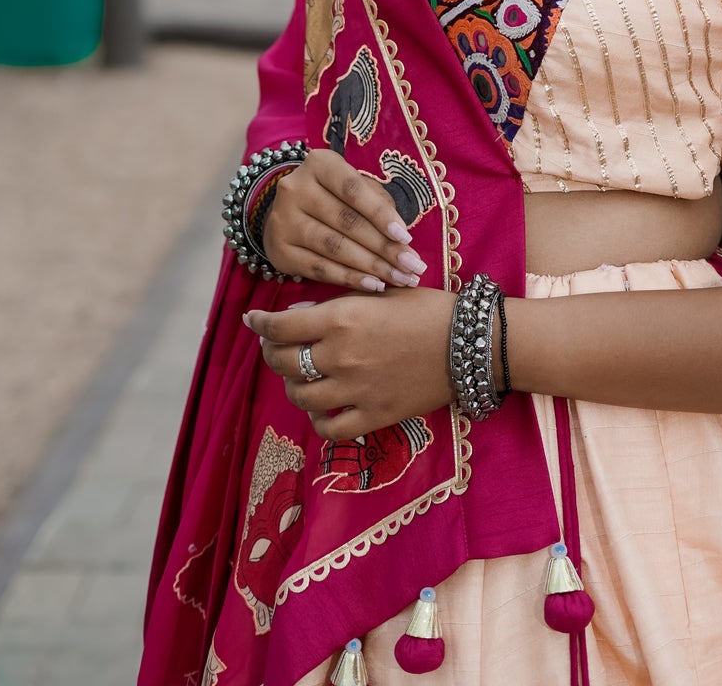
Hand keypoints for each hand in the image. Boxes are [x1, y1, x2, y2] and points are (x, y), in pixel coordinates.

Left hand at [244, 292, 455, 437]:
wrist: (469, 344)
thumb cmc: (428, 309)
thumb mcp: (381, 292)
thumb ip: (338, 302)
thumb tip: (298, 315)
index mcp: (343, 318)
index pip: (282, 327)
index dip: (259, 324)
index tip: (252, 321)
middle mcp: (342, 356)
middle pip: (284, 362)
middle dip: (272, 353)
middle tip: (275, 347)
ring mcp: (355, 390)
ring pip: (300, 397)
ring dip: (293, 386)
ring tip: (299, 377)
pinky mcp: (373, 416)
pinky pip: (330, 429)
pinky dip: (319, 420)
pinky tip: (322, 409)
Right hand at [261, 149, 426, 293]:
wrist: (288, 212)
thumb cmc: (335, 197)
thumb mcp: (355, 187)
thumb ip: (378, 203)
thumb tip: (402, 237)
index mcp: (319, 164)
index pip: (353, 190)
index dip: (381, 214)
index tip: (407, 237)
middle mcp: (295, 189)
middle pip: (346, 222)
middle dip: (384, 247)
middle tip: (412, 267)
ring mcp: (283, 221)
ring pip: (334, 248)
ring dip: (371, 267)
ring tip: (398, 279)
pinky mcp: (278, 251)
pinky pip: (319, 269)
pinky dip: (349, 279)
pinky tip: (373, 285)